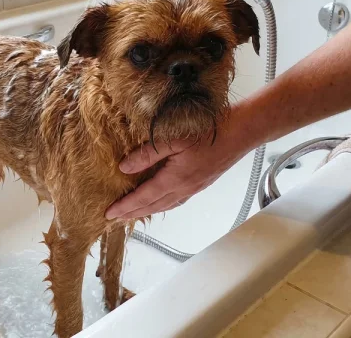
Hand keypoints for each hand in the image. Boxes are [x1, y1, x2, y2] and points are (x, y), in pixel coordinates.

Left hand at [106, 105, 259, 219]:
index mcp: (175, 180)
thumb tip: (124, 167)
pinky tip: (160, 201)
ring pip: (166, 205)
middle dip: (133, 214)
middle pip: (153, 206)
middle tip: (116, 219)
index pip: (143, 198)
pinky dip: (163, 204)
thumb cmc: (209, 132)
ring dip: (148, 211)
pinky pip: (177, 200)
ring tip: (133, 214)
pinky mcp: (201, 182)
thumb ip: (147, 154)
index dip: (125, 207)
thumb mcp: (172, 139)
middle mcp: (184, 188)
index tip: (109, 214)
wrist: (241, 132)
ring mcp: (194, 187)